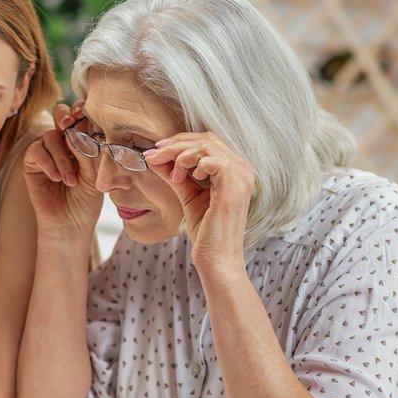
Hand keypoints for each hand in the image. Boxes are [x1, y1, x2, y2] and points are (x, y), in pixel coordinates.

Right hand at [21, 102, 102, 238]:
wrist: (71, 223)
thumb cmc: (86, 201)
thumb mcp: (93, 175)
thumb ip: (87, 152)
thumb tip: (76, 130)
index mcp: (83, 142)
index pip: (80, 118)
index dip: (80, 111)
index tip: (82, 114)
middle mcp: (64, 143)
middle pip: (60, 115)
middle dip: (64, 118)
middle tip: (68, 127)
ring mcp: (47, 152)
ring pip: (50, 137)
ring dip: (62, 158)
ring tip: (70, 180)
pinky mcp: (32, 163)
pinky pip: (36, 151)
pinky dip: (48, 163)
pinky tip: (56, 178)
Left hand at [144, 132, 254, 271]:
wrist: (216, 258)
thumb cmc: (206, 232)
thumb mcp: (188, 195)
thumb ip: (175, 175)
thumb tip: (154, 157)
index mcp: (236, 171)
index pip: (209, 142)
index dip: (181, 142)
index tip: (157, 151)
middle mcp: (243, 169)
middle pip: (207, 138)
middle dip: (176, 144)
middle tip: (154, 154)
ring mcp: (241, 176)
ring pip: (206, 145)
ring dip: (180, 154)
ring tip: (173, 175)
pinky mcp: (234, 185)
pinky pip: (209, 158)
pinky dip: (190, 163)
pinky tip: (184, 179)